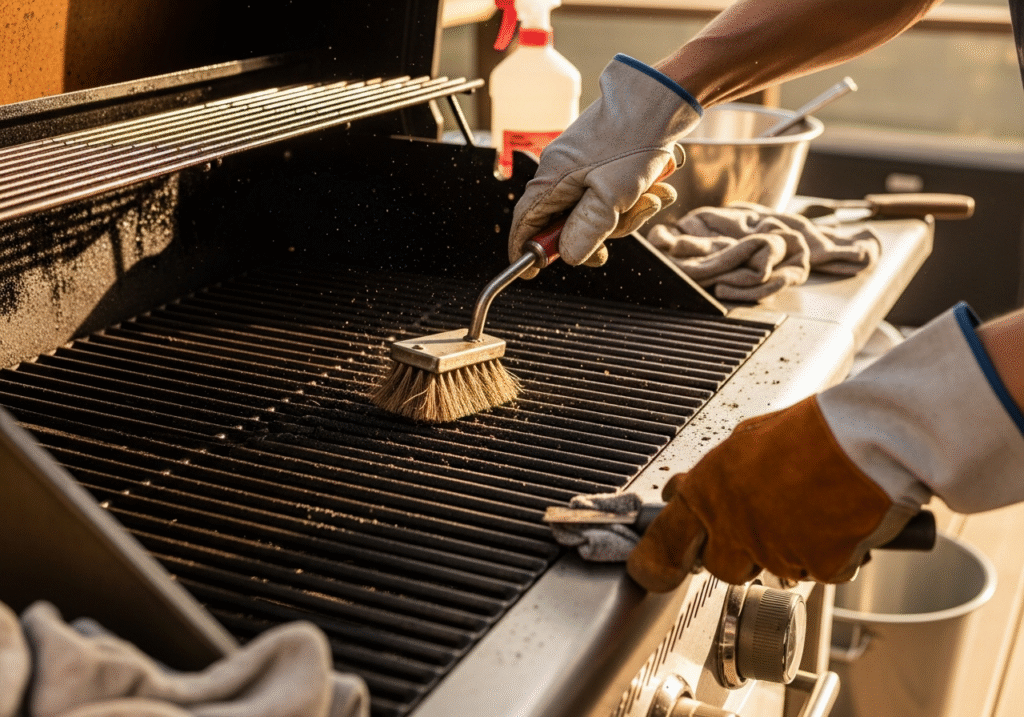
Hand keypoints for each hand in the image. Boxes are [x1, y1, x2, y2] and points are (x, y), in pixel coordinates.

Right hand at [509, 54, 701, 277]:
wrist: (664, 96)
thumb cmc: (635, 138)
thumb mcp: (611, 195)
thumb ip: (586, 230)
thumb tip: (568, 256)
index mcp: (552, 178)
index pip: (525, 223)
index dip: (528, 249)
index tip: (534, 272)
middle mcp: (561, 171)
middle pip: (566, 222)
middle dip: (600, 232)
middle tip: (624, 227)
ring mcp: (582, 165)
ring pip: (594, 210)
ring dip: (626, 214)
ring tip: (652, 197)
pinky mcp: (603, 160)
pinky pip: (611, 193)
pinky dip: (633, 197)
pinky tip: (654, 187)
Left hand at [629, 302, 1023, 590]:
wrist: (870, 437)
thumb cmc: (815, 430)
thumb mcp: (747, 440)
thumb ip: (716, 475)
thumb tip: (684, 490)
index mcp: (710, 488)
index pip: (666, 538)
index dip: (657, 558)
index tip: (650, 568)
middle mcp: (735, 523)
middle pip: (721, 566)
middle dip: (739, 553)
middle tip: (766, 523)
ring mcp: (775, 548)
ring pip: (773, 569)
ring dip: (789, 551)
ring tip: (814, 509)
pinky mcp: (818, 565)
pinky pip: (821, 571)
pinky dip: (834, 554)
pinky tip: (842, 521)